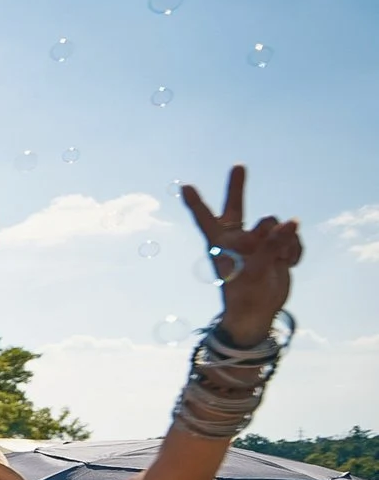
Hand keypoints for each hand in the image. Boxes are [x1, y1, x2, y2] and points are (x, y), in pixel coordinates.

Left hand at [180, 166, 300, 345]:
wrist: (259, 313)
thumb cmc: (245, 294)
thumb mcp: (256, 269)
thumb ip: (272, 244)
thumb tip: (292, 222)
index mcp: (220, 243)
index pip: (206, 219)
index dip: (196, 203)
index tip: (184, 186)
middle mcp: (237, 238)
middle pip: (235, 207)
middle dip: (237, 187)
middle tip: (238, 166)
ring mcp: (257, 242)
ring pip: (276, 225)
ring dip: (283, 242)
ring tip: (278, 262)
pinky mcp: (277, 248)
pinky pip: (291, 238)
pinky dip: (294, 251)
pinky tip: (288, 265)